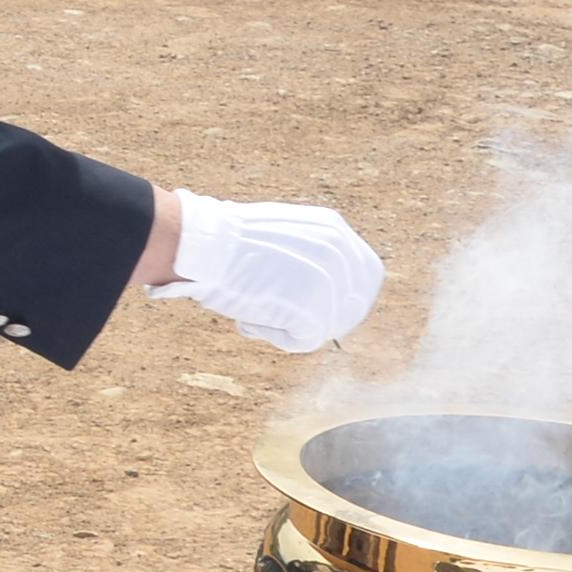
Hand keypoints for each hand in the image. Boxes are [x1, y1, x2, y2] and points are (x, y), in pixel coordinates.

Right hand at [151, 192, 382, 354]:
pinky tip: (252, 316)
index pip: (366, 273)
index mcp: (334, 230)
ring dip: (292, 324)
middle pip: (354, 306)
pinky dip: (276, 336)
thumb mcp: (283, 234)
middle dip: (323, 317)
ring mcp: (332, 283)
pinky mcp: (315, 311)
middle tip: (284, 315)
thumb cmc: (226, 242)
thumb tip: (311, 287)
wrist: (205, 244)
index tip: (320, 306)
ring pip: (327, 326)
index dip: (348, 296)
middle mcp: (341, 254)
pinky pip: (304, 341)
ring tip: (258, 305)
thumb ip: (308, 254)